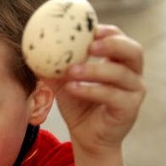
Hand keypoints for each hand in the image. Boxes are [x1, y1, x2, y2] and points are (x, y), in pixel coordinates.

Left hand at [47, 24, 145, 155]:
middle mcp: (132, 74)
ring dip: (95, 70)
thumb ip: (54, 67)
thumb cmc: (78, 105)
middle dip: (113, 44)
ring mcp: (134, 92)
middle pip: (133, 51)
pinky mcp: (129, 109)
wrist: (86, 138)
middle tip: (90, 44)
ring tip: (72, 71)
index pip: (120, 39)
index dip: (109, 32)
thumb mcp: (63, 83)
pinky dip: (91, 90)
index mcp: (120, 62)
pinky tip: (73, 88)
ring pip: (121, 74)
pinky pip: (113, 96)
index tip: (90, 28)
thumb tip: (32, 49)